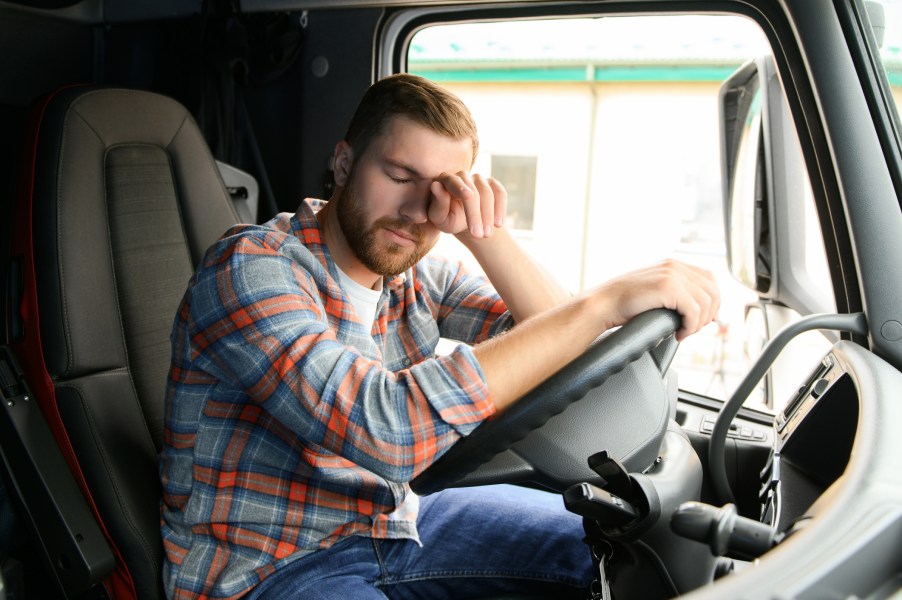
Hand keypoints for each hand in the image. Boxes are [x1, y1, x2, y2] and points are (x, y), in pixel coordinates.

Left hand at [428, 172, 506, 238]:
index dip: (461, 188)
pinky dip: (500, 209)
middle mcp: (463, 176)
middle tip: (478, 235)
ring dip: (488, 216)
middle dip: (476, 215)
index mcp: (445, 180)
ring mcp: (479, 178)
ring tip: (486, 234)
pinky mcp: (493, 184)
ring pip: (488, 193)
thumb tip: (435, 185)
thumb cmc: (448, 219)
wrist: (465, 223)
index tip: (468, 196)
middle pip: (473, 192)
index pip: (453, 182)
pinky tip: (498, 224)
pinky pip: (500, 193)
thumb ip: (438, 204)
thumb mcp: (439, 218)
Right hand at [595, 259, 720, 341]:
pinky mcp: (668, 287)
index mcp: (673, 265)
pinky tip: (677, 333)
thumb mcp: (655, 293)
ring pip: (706, 303)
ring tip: (682, 332)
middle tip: (690, 329)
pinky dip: (690, 326)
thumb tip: (706, 313)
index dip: (712, 302)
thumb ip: (677, 295)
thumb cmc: (624, 304)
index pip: (710, 280)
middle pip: (712, 291)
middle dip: (707, 315)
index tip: (702, 320)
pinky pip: (694, 310)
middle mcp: (675, 266)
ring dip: (698, 323)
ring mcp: (672, 274)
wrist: (603, 304)